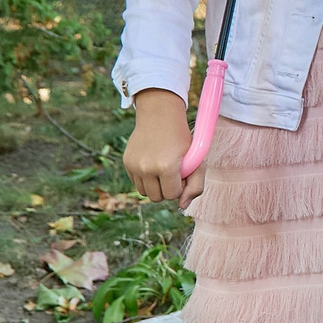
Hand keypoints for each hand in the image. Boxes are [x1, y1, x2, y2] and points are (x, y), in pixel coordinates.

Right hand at [124, 89, 201, 208]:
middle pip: (157, 198)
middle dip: (167, 188)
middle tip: (172, 170)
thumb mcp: (196, 160)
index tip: (181, 172)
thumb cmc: (181, 139)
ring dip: (155, 186)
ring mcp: (134, 166)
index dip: (180, 185)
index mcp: (166, 167)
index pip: (172, 195)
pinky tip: (152, 162)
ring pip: (145, 193)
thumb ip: (195, 186)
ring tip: (162, 168)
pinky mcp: (126, 163)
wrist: (160, 115)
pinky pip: (137, 183)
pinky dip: (145, 178)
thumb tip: (182, 207)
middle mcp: (147, 168)